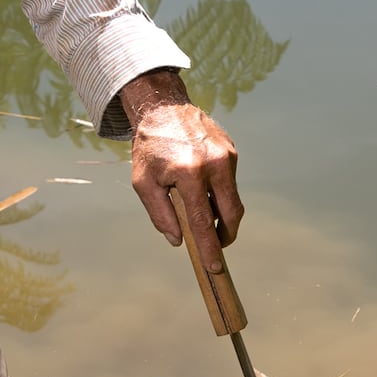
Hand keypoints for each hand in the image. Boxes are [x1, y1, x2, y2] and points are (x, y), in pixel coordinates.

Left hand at [120, 68, 243, 274]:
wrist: (163, 109)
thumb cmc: (150, 149)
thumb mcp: (143, 183)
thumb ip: (160, 214)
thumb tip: (178, 240)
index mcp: (188, 173)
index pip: (204, 220)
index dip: (210, 247)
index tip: (214, 267)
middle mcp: (213, 164)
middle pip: (231, 213)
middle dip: (226, 236)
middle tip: (216, 247)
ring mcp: (226, 156)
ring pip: (233, 199)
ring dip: (223, 216)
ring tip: (206, 220)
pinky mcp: (231, 151)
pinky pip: (229, 182)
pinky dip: (220, 194)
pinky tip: (204, 191)